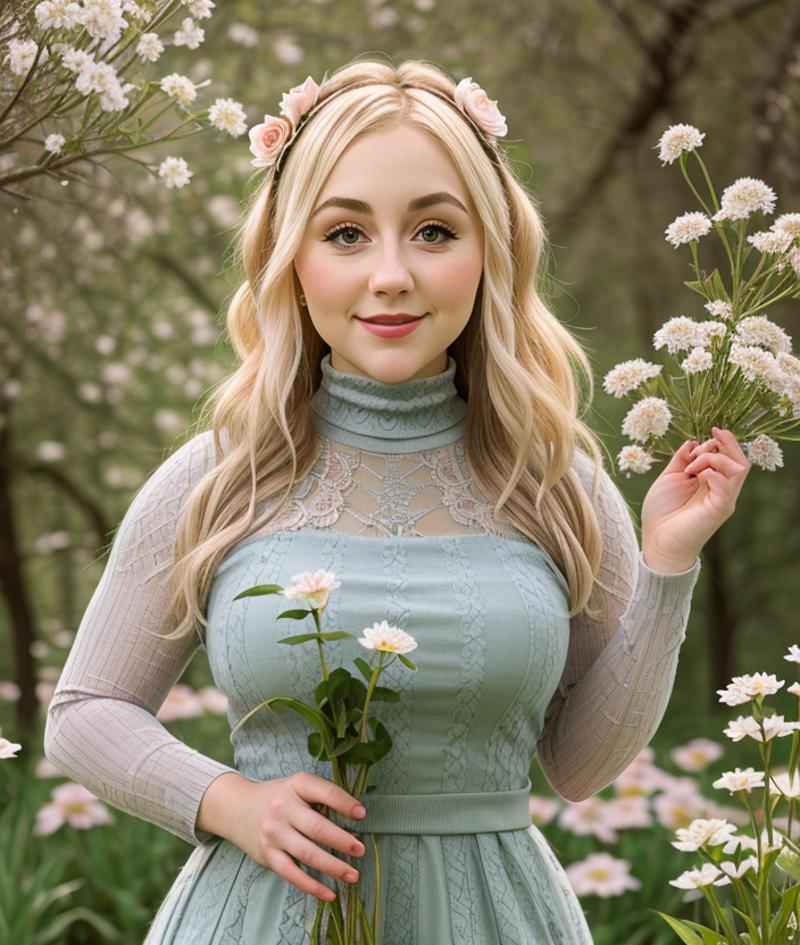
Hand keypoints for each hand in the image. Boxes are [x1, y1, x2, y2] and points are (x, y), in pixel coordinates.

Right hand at [228, 772, 366, 902]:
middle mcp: (283, 808)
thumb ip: (320, 796)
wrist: (237, 808)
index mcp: (296, 785)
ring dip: (333, 867)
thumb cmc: (278, 797)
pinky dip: (312, 886)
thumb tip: (356, 816)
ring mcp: (274, 833)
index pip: (324, 792)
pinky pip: (292, 874)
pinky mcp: (268, 855)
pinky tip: (330, 893)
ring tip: (353, 875)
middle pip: (317, 827)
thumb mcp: (296, 786)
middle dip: (342, 841)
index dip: (344, 802)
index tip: (362, 814)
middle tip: (361, 850)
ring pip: (307, 854)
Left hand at [641, 426, 751, 570]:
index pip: (729, 456)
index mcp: (710, 482)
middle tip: (710, 437)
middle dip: (727, 443)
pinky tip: (696, 475)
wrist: (657, 540)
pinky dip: (712, 472)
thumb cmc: (661, 513)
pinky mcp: (719, 508)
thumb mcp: (669, 478)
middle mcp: (720, 489)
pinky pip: (726, 485)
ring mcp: (722, 499)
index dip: (722, 441)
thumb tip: (692, 442)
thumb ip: (681, 460)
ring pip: (739, 468)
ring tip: (692, 465)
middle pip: (740, 460)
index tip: (708, 432)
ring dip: (715, 458)